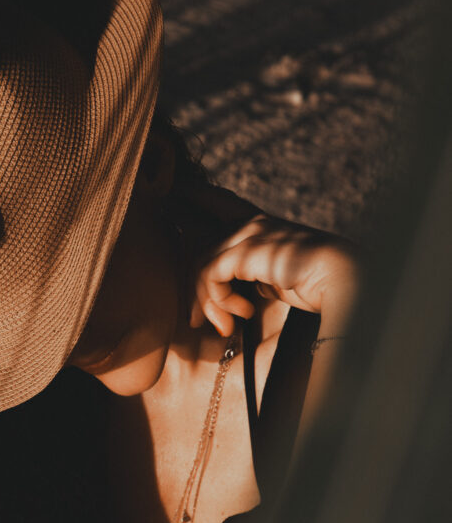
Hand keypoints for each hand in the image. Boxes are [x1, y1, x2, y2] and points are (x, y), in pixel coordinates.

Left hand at [189, 213, 360, 336]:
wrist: (343, 280)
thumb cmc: (319, 285)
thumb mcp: (276, 277)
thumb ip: (252, 276)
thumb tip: (231, 299)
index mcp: (263, 224)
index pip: (221, 200)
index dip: (198, 196)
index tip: (179, 196)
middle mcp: (252, 223)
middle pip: (199, 233)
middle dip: (190, 276)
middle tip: (197, 318)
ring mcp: (248, 233)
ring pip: (201, 263)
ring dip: (207, 302)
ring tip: (224, 326)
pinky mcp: (244, 250)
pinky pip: (210, 275)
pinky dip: (217, 301)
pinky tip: (237, 317)